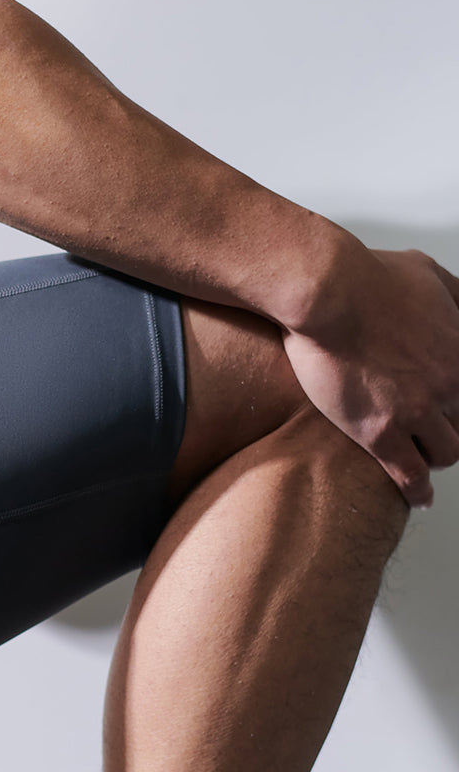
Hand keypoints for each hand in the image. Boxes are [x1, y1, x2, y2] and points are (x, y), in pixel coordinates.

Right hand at [281, 245, 458, 507]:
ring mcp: (416, 410)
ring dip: (436, 457)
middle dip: (453, 429)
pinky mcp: (379, 432)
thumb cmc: (367, 276)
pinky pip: (410, 476)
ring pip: (446, 453)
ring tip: (422, 460)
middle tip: (438, 433)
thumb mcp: (430, 272)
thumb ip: (456, 296)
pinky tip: (418, 498)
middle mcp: (449, 382)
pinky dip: (418, 492)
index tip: (456, 409)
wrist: (326, 293)